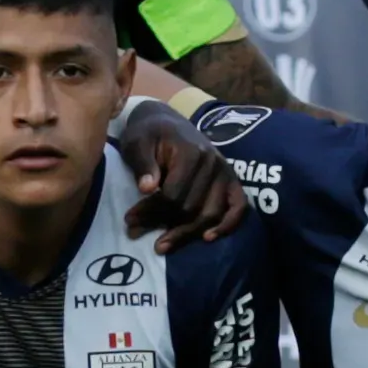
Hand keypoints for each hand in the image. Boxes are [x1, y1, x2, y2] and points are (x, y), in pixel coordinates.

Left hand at [113, 104, 241, 244]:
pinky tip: (208, 238)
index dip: (150, 211)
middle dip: (161, 223)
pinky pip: (238, 207)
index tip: (129, 219)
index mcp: (191, 152)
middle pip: (190, 208)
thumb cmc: (148, 133)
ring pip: (210, 214)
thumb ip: (142, 164)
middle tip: (134, 231)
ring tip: (161, 245)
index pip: (173, 195)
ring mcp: (225, 172)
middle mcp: (213, 163)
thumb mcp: (137, 143)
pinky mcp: (231, 180)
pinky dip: (227, 225)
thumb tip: (147, 188)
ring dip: (186, 233)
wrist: (166, 122)